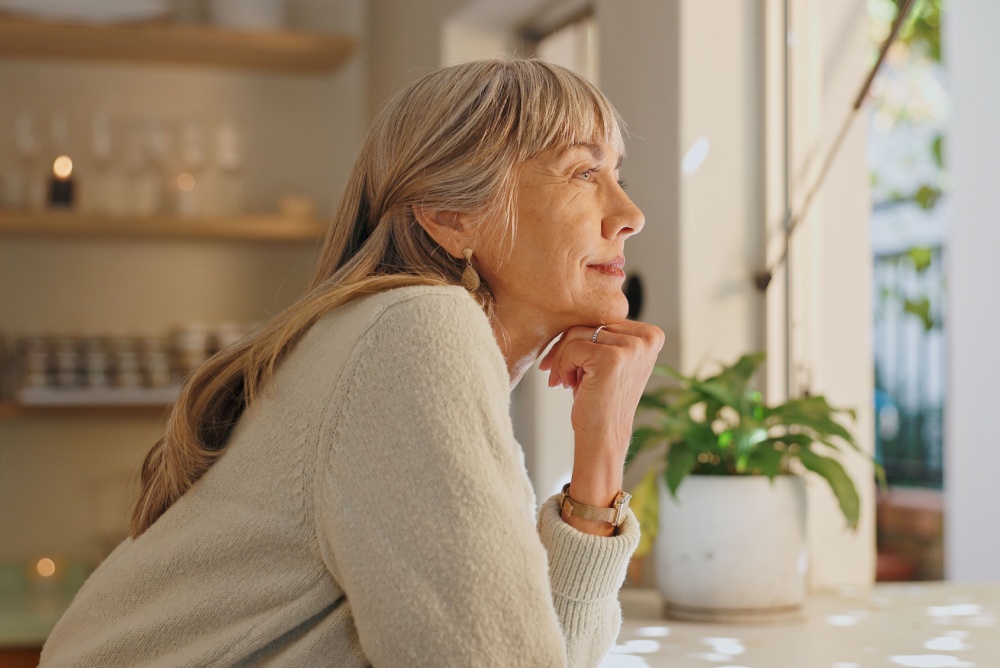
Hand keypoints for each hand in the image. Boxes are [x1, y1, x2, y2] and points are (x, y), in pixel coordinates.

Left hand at [539, 321, 663, 533]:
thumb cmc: (600, 399)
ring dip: (563, 358)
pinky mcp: (612, 358)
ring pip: (577, 333)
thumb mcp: (609, 359)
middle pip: (590, 322)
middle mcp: (647, 338)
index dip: (581, 338)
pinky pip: (572, 347)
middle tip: (558, 373)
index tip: (570, 363)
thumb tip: (572, 305)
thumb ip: (604, 334)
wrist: (603, 437)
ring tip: (566, 381)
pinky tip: (568, 385)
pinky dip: (563, 366)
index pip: (603, 318)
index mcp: (652, 335)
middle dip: (567, 347)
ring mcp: (632, 347)